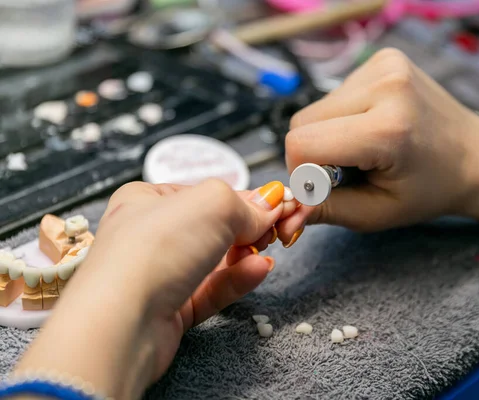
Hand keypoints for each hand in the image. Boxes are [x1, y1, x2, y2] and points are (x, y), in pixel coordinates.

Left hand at [15, 179, 295, 398]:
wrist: (121, 320)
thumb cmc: (152, 249)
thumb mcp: (212, 203)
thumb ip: (245, 203)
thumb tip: (269, 205)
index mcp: (149, 200)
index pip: (206, 195)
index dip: (245, 198)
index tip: (279, 203)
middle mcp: (152, 236)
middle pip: (214, 228)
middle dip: (250, 228)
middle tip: (280, 228)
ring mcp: (161, 274)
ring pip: (216, 261)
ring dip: (247, 254)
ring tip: (271, 249)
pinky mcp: (171, 309)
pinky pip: (212, 290)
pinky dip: (237, 279)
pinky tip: (259, 270)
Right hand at [283, 48, 478, 231]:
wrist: (474, 156)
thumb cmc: (429, 189)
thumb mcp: (377, 213)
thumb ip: (326, 210)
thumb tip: (285, 208)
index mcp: (387, 129)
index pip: (302, 143)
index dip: (302, 171)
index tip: (324, 187)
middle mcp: (386, 86)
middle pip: (303, 122)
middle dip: (314, 152)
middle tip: (348, 169)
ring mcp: (385, 65)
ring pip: (317, 107)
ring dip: (330, 133)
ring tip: (366, 147)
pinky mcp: (384, 58)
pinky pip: (337, 93)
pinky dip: (344, 115)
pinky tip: (373, 125)